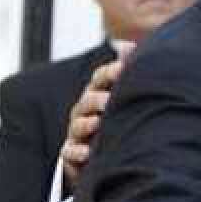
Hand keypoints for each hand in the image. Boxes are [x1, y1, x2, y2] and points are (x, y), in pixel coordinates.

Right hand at [61, 51, 130, 186]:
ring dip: (87, 124)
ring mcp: (78, 132)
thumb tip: (130, 45)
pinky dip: (77, 152)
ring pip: (78, 125)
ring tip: (98, 124)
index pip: (101, 78)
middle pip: (88, 100)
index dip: (111, 72)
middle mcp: (86, 111)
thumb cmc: (119, 122)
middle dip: (97, 99)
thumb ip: (127, 73)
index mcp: (100, 94)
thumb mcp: (126, 98)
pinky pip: (70, 152)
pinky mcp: (73, 154)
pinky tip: (88, 153)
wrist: (105, 156)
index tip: (123, 68)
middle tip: (109, 100)